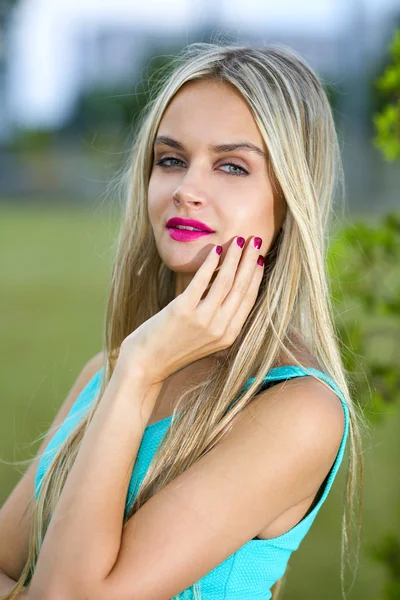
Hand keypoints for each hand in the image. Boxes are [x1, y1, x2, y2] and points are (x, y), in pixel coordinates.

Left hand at [118, 236, 264, 384]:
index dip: (256, 275)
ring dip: (234, 258)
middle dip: (249, 260)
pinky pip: (201, 282)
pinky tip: (215, 250)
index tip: (259, 257)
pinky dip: (210, 264)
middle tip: (254, 240)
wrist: (145, 365)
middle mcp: (220, 329)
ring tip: (237, 240)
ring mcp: (202, 320)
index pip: (249, 299)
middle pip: (241, 287)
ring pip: (225, 281)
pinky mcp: (183, 311)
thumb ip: (218, 317)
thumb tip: (226, 285)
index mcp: (229, 335)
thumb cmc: (172, 348)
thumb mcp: (204, 337)